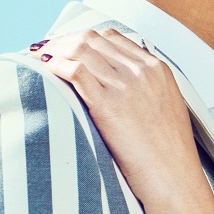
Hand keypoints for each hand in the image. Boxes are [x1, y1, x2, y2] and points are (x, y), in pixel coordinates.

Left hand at [39, 29, 205, 205]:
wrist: (174, 177)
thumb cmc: (168, 151)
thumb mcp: (165, 104)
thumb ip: (145, 84)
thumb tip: (116, 77)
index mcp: (156, 69)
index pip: (111, 37)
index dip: (82, 36)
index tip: (66, 43)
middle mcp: (141, 72)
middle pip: (92, 39)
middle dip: (63, 40)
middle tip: (45, 49)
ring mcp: (125, 86)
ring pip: (80, 49)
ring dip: (54, 50)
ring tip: (39, 58)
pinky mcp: (109, 104)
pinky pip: (75, 71)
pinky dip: (56, 65)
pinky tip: (46, 69)